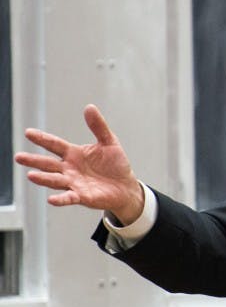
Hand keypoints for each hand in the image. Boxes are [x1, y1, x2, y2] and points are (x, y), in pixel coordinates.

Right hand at [14, 104, 144, 224]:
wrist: (126, 186)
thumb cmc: (115, 165)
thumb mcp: (109, 142)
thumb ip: (98, 127)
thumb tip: (90, 107)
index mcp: (74, 154)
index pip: (55, 145)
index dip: (43, 139)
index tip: (28, 133)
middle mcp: (69, 169)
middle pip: (48, 164)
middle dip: (34, 161)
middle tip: (19, 157)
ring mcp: (74, 183)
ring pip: (55, 180)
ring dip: (44, 178)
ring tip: (31, 175)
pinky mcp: (83, 196)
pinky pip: (69, 197)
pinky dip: (61, 199)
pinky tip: (51, 199)